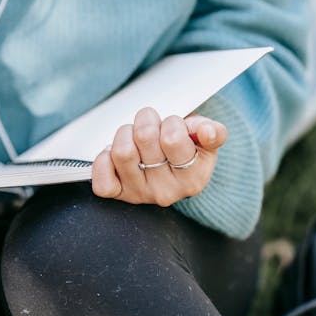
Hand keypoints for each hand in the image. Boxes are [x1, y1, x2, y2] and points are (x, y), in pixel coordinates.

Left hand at [91, 107, 226, 206]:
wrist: (173, 167)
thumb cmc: (189, 148)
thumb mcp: (206, 139)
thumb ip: (213, 132)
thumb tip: (207, 132)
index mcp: (193, 179)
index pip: (173, 138)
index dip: (172, 122)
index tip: (176, 126)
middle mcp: (167, 192)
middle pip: (144, 138)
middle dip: (148, 121)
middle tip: (154, 125)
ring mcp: (140, 194)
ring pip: (122, 152)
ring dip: (125, 133)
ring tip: (135, 136)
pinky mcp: (119, 194)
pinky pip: (102, 180)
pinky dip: (104, 160)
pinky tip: (115, 153)